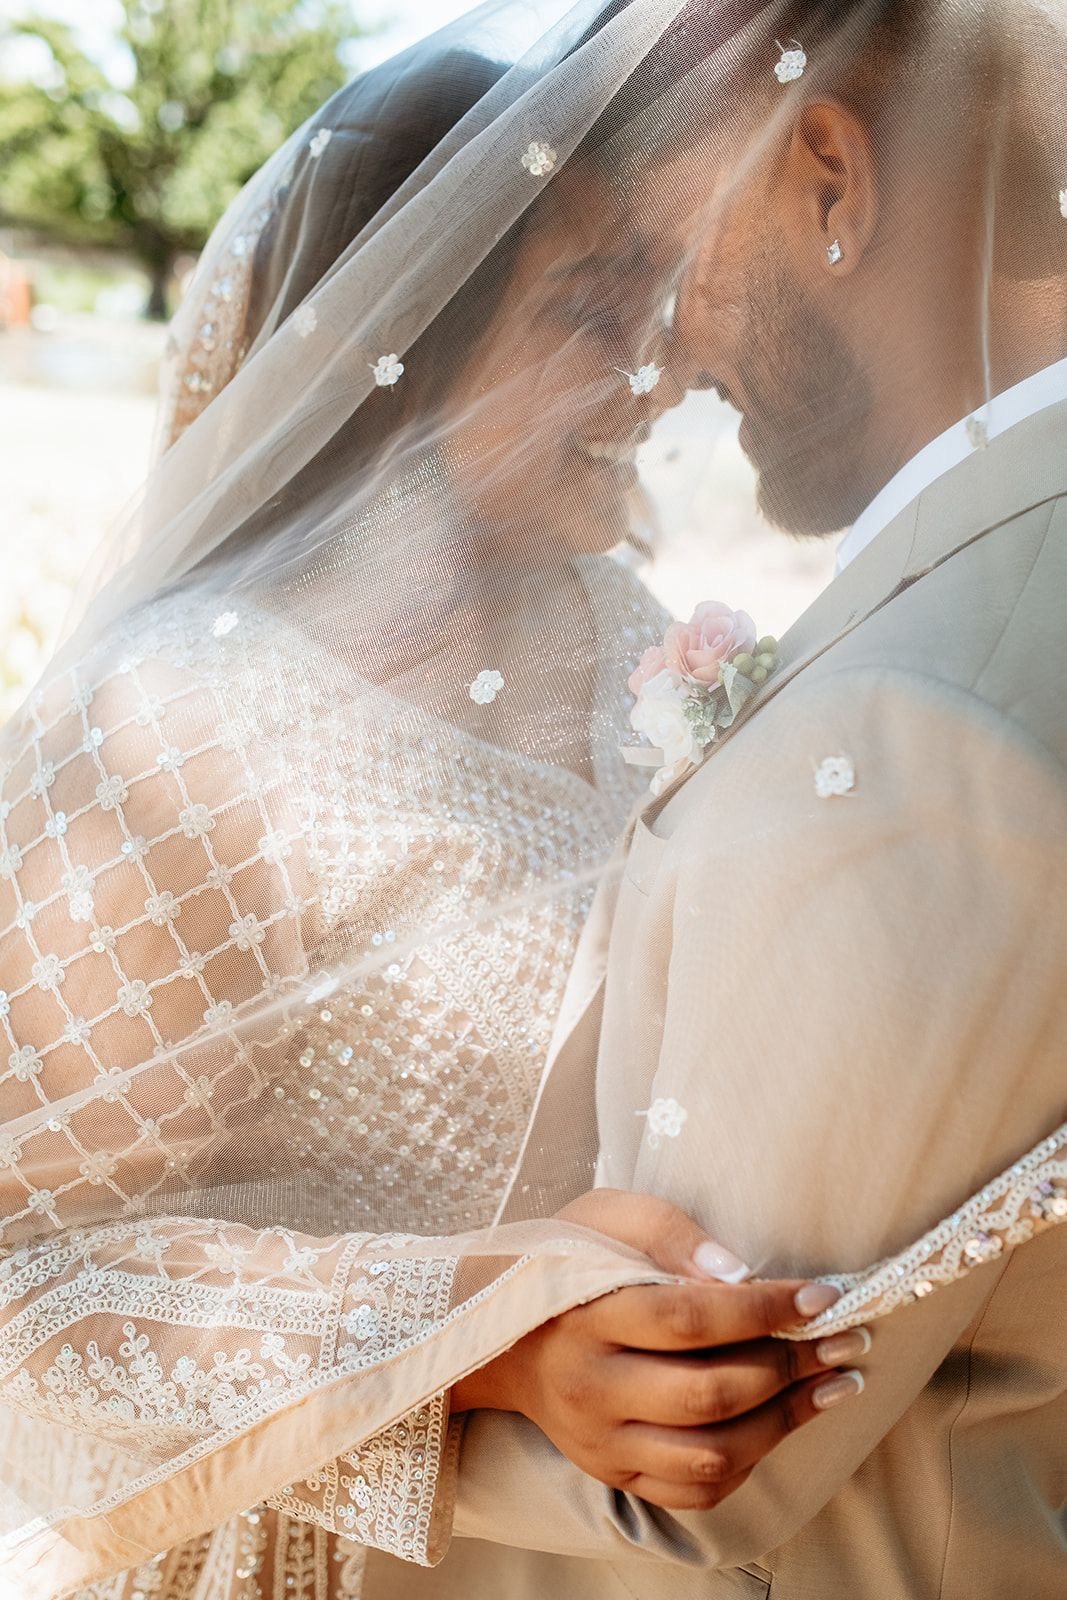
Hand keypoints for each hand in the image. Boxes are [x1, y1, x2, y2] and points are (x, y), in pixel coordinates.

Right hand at [452, 1190, 868, 1510]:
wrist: (499, 1335)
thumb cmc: (563, 1261)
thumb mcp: (603, 1216)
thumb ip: (669, 1233)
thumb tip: (740, 1273)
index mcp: (586, 1317)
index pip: (690, 1320)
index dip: (764, 1310)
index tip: (822, 1296)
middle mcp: (591, 1390)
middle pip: (708, 1395)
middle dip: (791, 1368)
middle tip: (845, 1340)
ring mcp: (601, 1442)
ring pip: (710, 1457)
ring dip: (785, 1423)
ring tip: (834, 1386)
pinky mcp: (612, 1472)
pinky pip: (693, 1489)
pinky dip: (749, 1460)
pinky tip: (783, 1421)